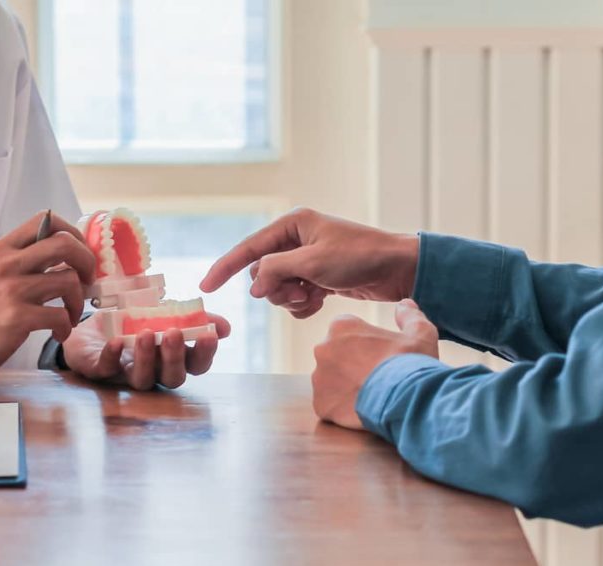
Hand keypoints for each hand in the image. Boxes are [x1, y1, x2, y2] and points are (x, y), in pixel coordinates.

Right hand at [0, 211, 95, 380]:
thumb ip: (23, 260)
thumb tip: (66, 254)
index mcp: (3, 249)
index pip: (46, 221)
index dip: (73, 234)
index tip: (81, 254)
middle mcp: (7, 264)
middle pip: (65, 244)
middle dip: (87, 262)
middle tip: (88, 281)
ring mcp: (12, 290)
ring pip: (69, 281)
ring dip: (79, 301)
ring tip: (71, 315)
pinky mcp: (17, 317)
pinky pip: (60, 315)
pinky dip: (66, 327)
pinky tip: (58, 333)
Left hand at [62, 314, 231, 390]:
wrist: (88, 324)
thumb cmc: (132, 320)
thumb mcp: (163, 312)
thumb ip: (193, 319)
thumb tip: (226, 328)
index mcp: (172, 357)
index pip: (196, 365)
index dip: (205, 353)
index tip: (209, 334)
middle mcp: (154, 370)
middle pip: (172, 378)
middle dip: (175, 357)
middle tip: (174, 333)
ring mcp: (126, 374)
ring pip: (143, 380)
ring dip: (146, 358)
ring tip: (146, 334)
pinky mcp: (99, 370)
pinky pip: (106, 370)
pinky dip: (112, 357)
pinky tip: (116, 342)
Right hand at [200, 208, 419, 318]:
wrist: (396, 270)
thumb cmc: (359, 257)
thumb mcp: (313, 262)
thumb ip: (276, 270)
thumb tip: (255, 287)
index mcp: (292, 223)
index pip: (248, 248)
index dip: (225, 268)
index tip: (206, 288)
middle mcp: (296, 239)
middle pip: (262, 273)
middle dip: (276, 288)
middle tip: (300, 290)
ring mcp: (306, 260)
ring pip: (278, 289)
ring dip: (291, 298)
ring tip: (313, 294)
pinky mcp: (317, 278)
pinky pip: (295, 298)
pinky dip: (304, 304)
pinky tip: (321, 300)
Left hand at [312, 299, 438, 428]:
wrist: (405, 400)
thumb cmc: (411, 363)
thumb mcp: (420, 333)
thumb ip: (410, 316)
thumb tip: (405, 304)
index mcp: (341, 326)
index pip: (348, 332)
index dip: (365, 344)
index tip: (380, 356)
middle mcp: (323, 349)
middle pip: (336, 356)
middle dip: (351, 365)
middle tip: (375, 377)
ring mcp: (319, 378)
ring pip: (330, 382)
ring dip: (346, 387)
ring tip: (371, 396)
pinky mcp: (321, 404)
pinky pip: (330, 405)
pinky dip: (342, 409)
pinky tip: (363, 410)